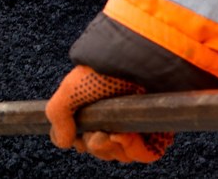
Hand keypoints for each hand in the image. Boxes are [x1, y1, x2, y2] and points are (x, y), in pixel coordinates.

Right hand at [45, 65, 172, 162]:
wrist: (134, 62)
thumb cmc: (102, 71)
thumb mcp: (70, 89)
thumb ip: (58, 114)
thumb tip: (62, 142)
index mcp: (97, 108)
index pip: (88, 138)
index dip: (81, 143)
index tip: (76, 137)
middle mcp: (118, 117)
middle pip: (105, 149)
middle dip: (95, 146)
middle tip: (94, 134)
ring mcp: (138, 125)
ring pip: (123, 154)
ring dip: (112, 149)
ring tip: (109, 134)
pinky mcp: (159, 130)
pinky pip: (146, 153)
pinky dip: (132, 150)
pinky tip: (122, 136)